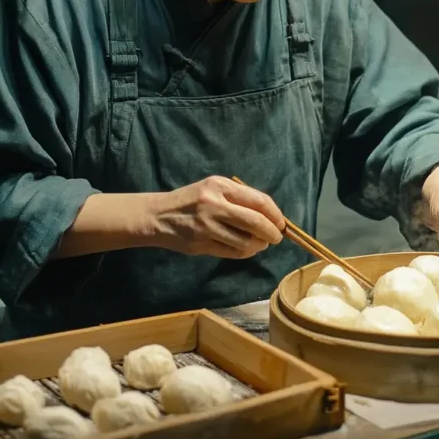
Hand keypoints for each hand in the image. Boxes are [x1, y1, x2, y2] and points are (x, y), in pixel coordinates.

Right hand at [151, 176, 284, 258]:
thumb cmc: (192, 200)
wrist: (158, 216)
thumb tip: (271, 215)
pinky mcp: (200, 244)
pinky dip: (245, 252)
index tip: (281, 223)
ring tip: (261, 244)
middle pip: (255, 222)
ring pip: (245, 241)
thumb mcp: (213, 189)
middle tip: (276, 237)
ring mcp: (206, 226)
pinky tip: (248, 249)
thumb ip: (239, 198)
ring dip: (259, 245)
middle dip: (272, 232)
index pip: (258, 201)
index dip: (275, 214)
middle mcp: (214, 204)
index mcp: (220, 186)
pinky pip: (232, 252)